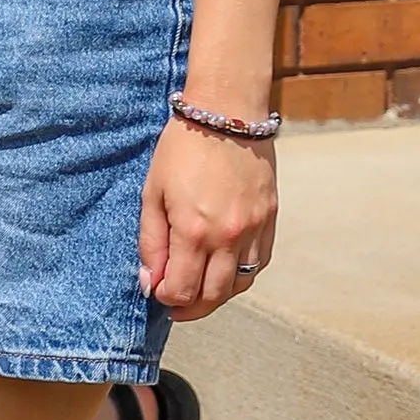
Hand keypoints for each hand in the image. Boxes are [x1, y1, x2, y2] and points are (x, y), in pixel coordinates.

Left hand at [139, 117, 275, 317]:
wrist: (227, 112)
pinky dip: (241, 273)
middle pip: (212, 297)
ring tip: (200, 287)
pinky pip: (259, 263)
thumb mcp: (153, 193)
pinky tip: (225, 267)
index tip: (157, 290)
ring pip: (239, 285)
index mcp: (193, 231)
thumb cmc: (182, 149)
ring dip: (217, 295)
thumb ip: (151, 242)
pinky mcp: (269, 218)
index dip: (165, 298)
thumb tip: (150, 282)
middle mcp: (228, 236)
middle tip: (176, 303)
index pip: (181, 290)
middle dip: (190, 307)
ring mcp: (253, 228)